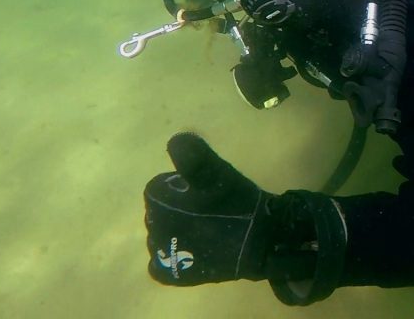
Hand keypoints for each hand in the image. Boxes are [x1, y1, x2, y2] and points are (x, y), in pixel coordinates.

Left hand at [143, 133, 272, 284]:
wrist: (261, 242)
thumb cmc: (236, 204)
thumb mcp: (216, 172)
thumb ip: (193, 155)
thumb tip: (175, 139)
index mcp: (156, 198)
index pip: (163, 185)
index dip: (185, 186)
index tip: (207, 191)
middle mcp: (152, 227)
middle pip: (163, 210)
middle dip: (181, 207)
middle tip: (212, 209)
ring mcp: (162, 253)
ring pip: (165, 233)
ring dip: (182, 230)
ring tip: (210, 230)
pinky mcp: (173, 274)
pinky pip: (164, 263)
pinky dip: (177, 257)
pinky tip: (195, 251)